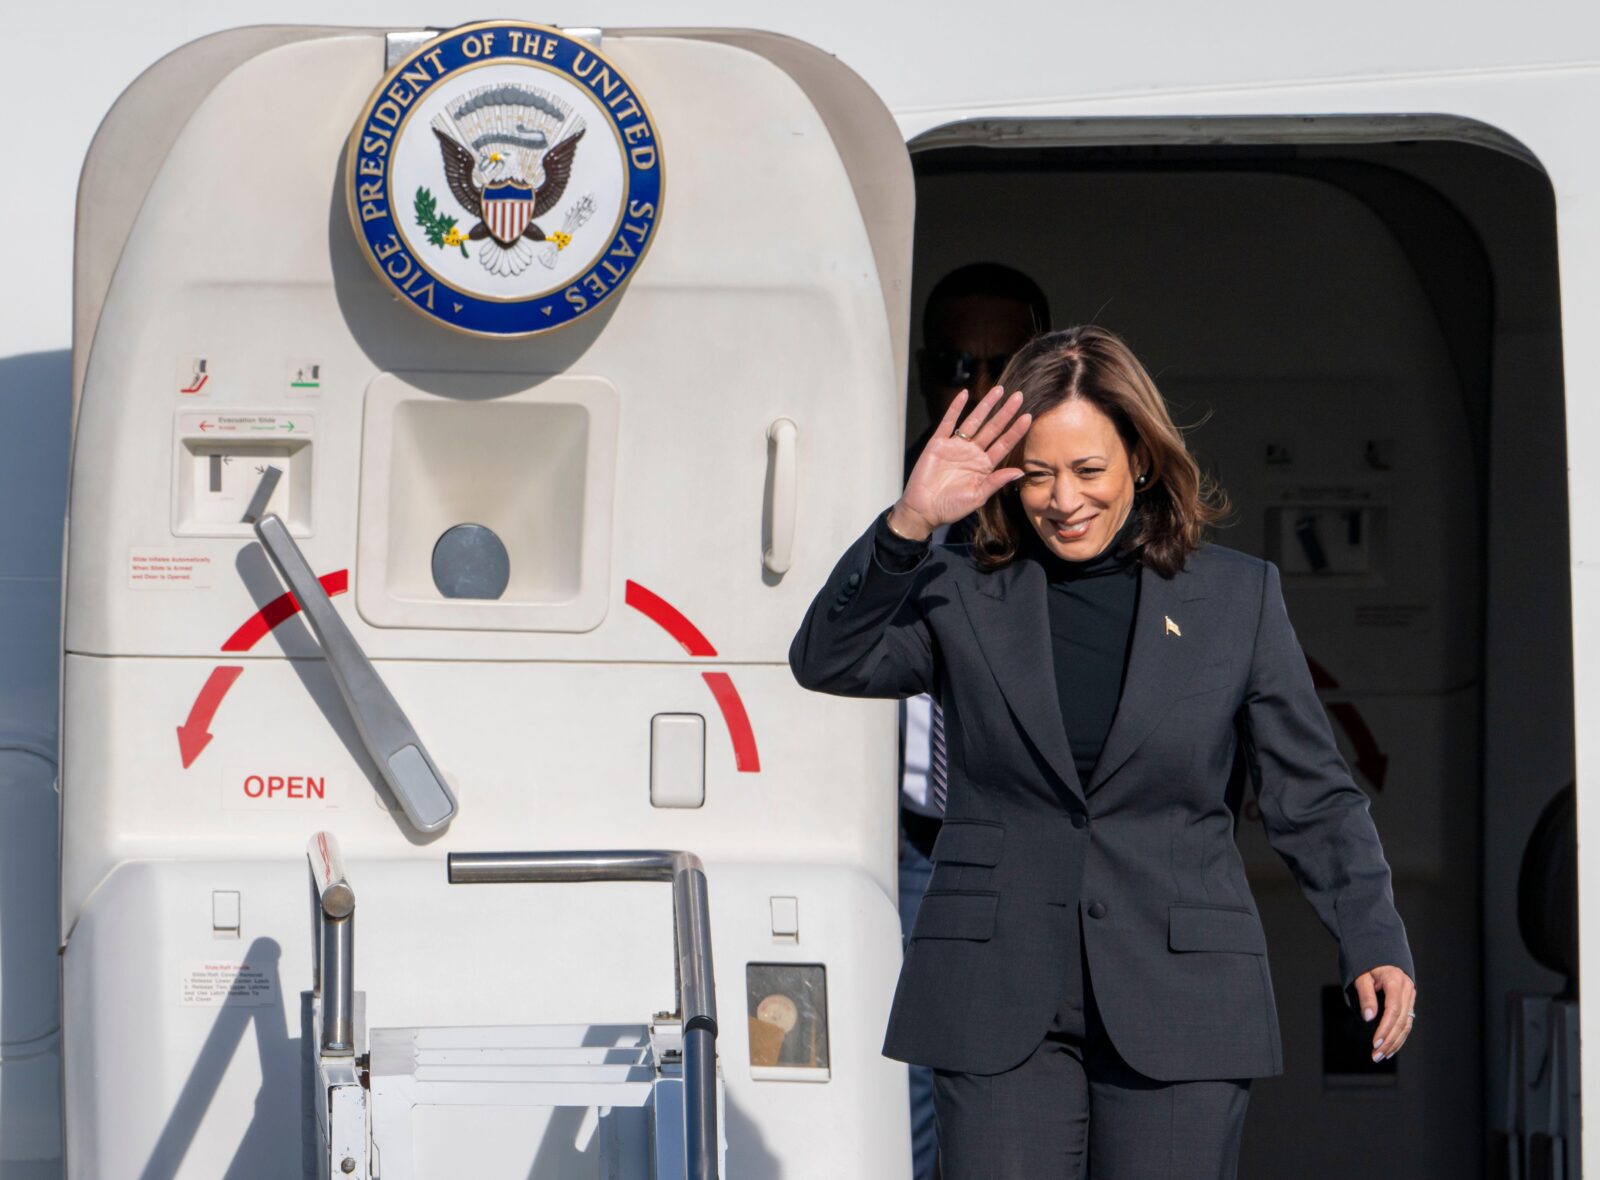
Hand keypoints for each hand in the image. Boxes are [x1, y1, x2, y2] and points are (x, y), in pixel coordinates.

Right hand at [890, 386, 1033, 540]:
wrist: (924, 509)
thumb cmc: (951, 507)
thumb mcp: (978, 496)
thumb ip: (997, 481)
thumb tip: (1020, 471)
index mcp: (984, 466)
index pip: (1004, 444)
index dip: (1015, 431)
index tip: (1028, 417)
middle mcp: (972, 453)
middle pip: (992, 428)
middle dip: (1005, 412)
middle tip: (1019, 396)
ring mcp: (956, 446)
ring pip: (974, 421)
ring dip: (985, 405)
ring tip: (998, 390)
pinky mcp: (938, 444)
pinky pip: (948, 422)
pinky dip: (955, 408)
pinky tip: (964, 395)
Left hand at [1353, 965, 1415, 1061]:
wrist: (1381, 952)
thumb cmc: (1367, 962)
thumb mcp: (1361, 975)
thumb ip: (1366, 996)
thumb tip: (1369, 1018)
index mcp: (1395, 981)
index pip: (1393, 1010)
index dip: (1385, 1028)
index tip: (1375, 1042)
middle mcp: (1407, 989)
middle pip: (1401, 1021)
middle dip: (1389, 1040)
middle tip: (1375, 1055)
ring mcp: (1410, 996)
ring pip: (1406, 1024)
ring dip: (1395, 1042)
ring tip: (1381, 1056)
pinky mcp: (1409, 1001)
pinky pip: (1406, 1022)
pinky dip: (1399, 1036)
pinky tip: (1390, 1048)